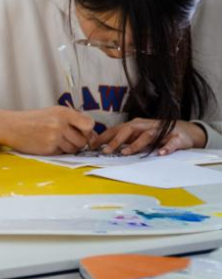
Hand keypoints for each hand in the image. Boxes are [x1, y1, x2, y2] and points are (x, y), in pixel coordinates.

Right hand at [0, 107, 96, 154]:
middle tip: (66, 137)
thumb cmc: (34, 119)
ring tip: (55, 140)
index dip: (88, 130)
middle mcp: (60, 124)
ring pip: (74, 149)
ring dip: (68, 147)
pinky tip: (48, 144)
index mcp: (63, 112)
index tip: (82, 131)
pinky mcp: (49, 149)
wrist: (12, 126)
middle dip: (78, 142)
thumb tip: (94, 136)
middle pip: (83, 140)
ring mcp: (54, 137)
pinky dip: (58, 151)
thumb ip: (73, 121)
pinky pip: (62, 153)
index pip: (89, 124)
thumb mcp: (53, 112)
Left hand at [92, 119, 206, 155]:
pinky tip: (160, 153)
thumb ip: (124, 139)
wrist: (185, 130)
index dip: (104, 136)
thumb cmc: (157, 133)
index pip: (117, 129)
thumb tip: (103, 146)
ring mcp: (162, 131)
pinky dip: (166, 148)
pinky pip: (171, 143)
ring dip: (135, 145)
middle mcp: (146, 126)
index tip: (92, 145)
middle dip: (116, 140)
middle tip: (105, 151)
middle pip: (129, 130)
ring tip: (125, 153)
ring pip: (147, 136)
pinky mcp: (177, 138)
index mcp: (136, 125)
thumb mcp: (139, 135)